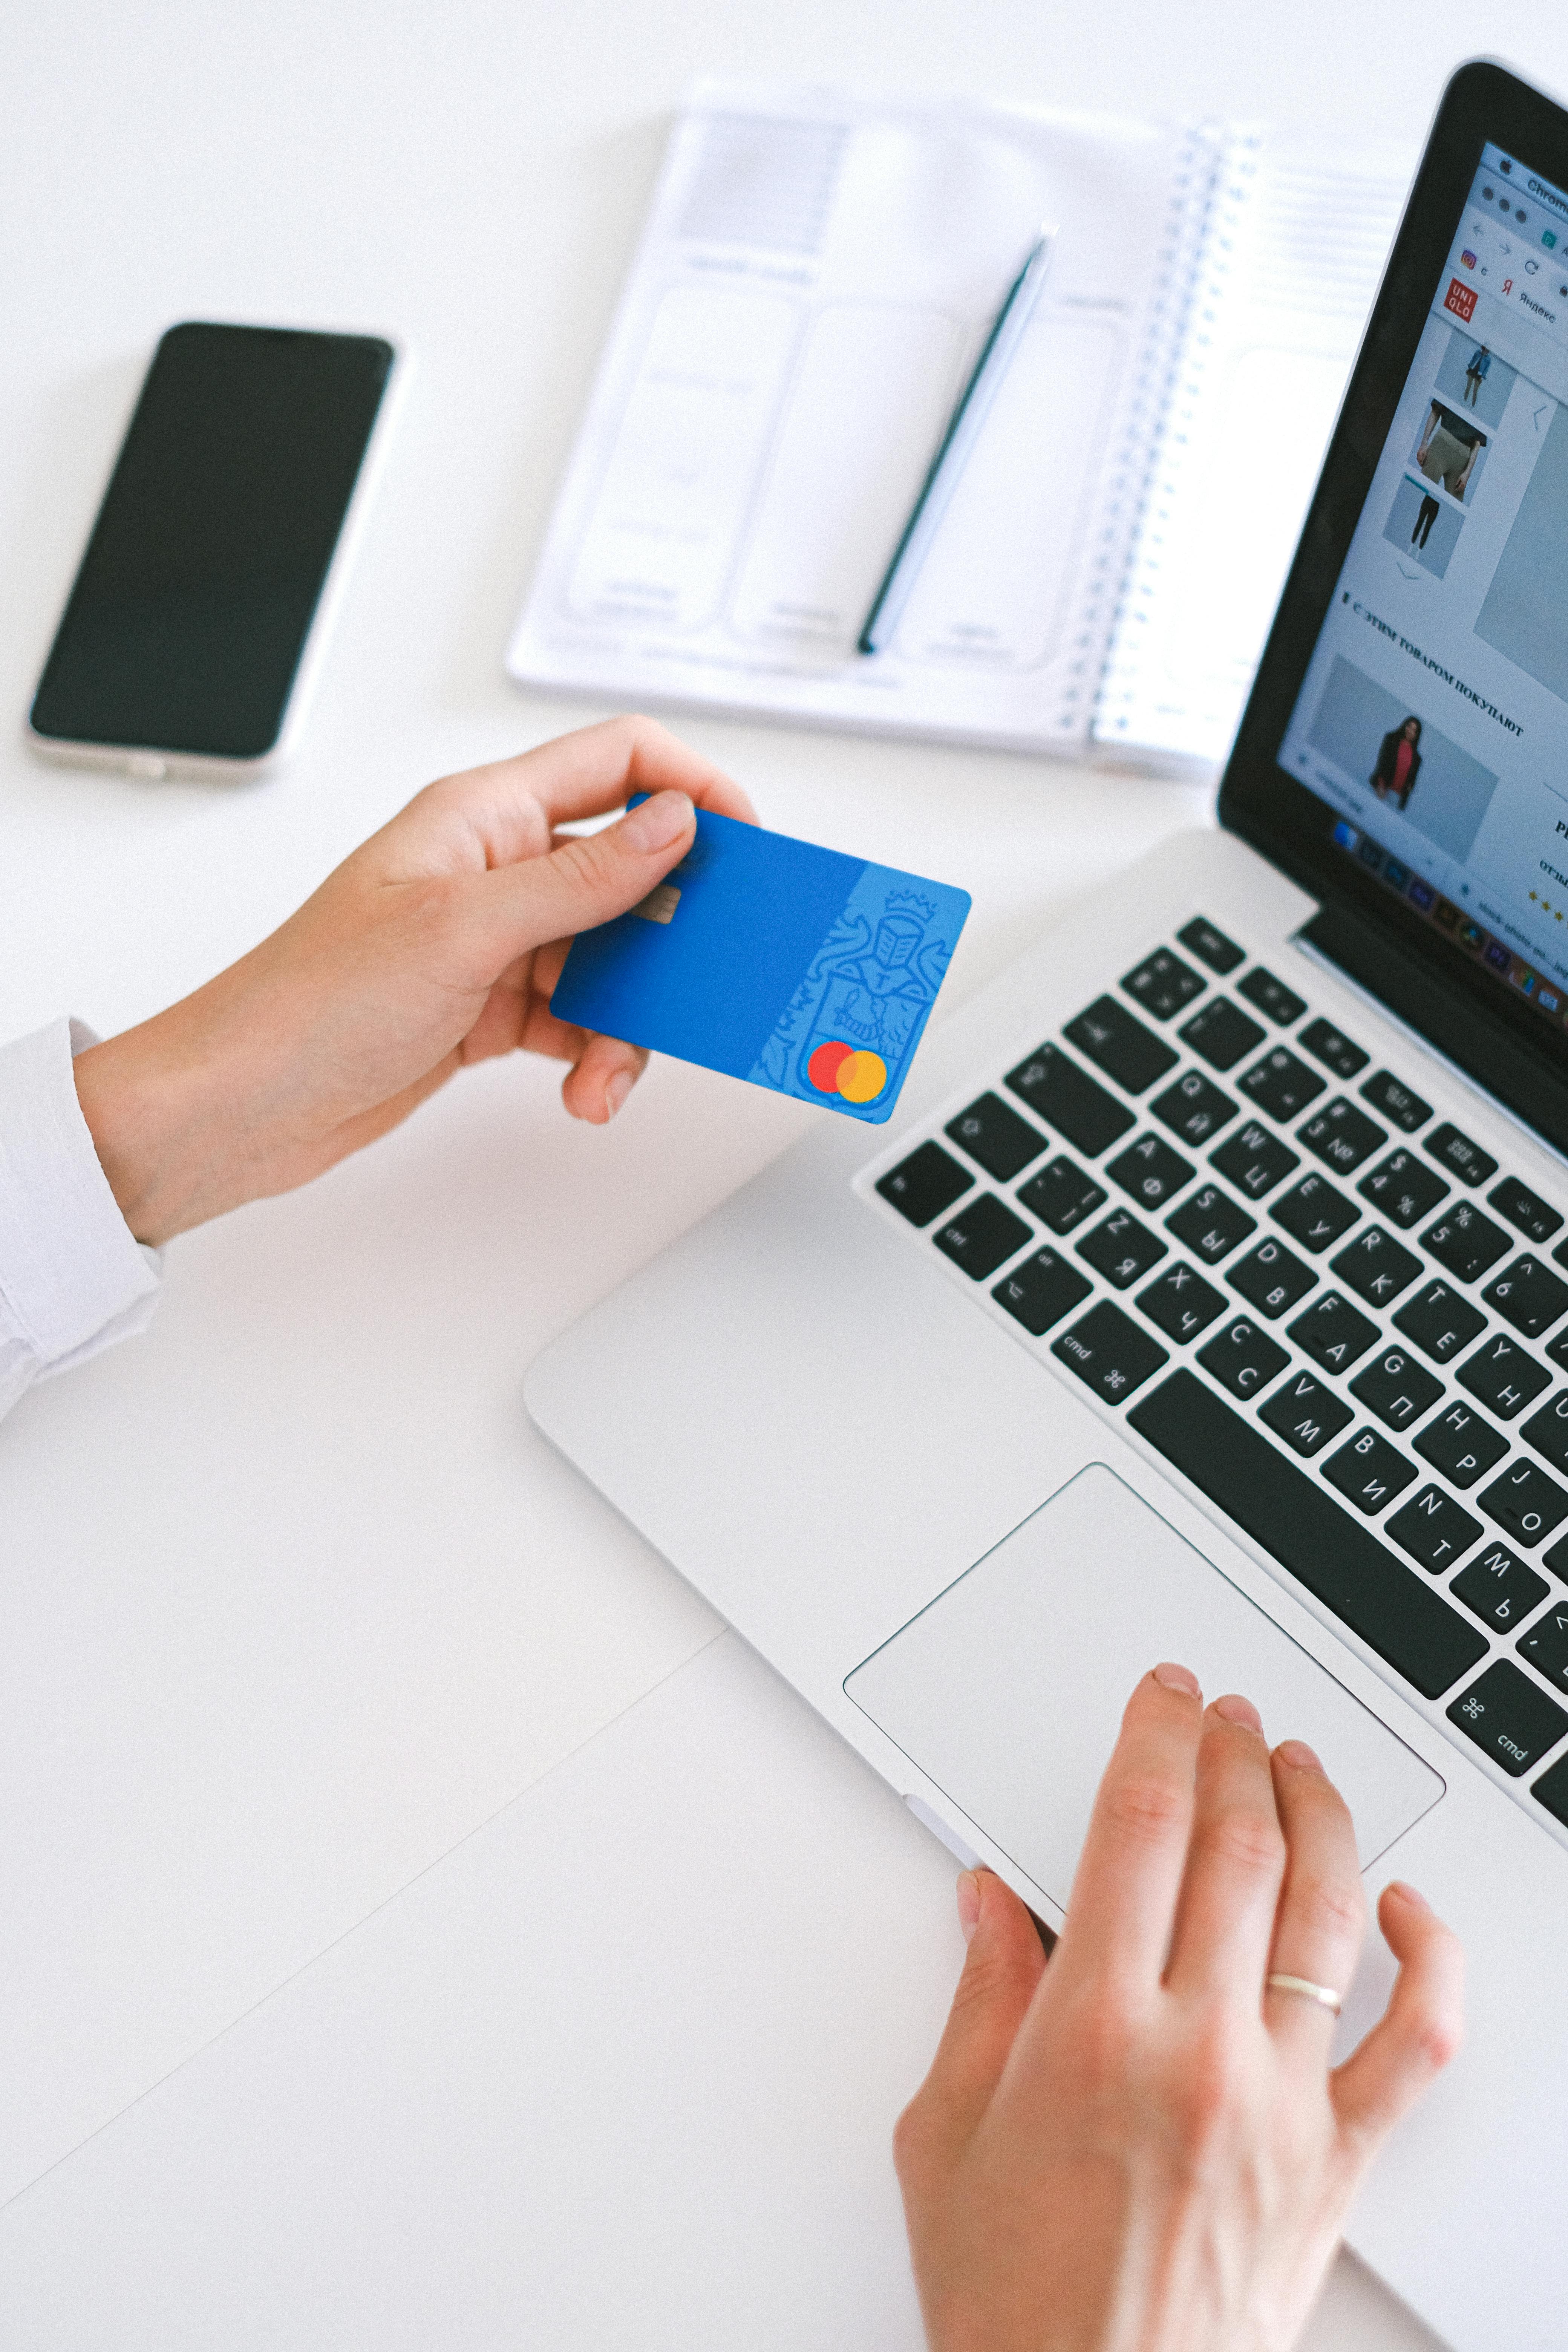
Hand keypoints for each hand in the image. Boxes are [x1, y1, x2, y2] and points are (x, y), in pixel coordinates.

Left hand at [74, 716, 755, 1242]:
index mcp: (483, 815)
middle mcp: (494, 868)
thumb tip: (673, 824)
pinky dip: (594, 1056)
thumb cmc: (313, 1003)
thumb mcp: (465, 928)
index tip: (744, 845)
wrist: (246, 1105)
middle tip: (699, 979)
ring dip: (628, 1019)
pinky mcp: (491, 1006)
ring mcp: (495, 940)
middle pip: (629, 870)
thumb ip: (580, 877)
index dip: (692, 788)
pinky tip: (582, 1090)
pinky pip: (578, 1018)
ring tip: (607, 1071)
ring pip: (612, 958)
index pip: (617, 762)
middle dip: (670, 934)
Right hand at [895, 1664, 1462, 2351]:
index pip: (1140, 1826)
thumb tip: (989, 1903)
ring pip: (1324, 1911)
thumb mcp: (946, 2137)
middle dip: (1231, 1751)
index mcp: (1092, 2032)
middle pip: (1236, 1844)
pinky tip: (1404, 1907)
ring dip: (1316, 1813)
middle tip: (1224, 1711)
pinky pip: (1414, 2042)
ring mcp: (1280, 2102)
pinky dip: (1427, 1959)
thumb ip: (976, 2001)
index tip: (1162, 1697)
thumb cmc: (1017, 2300)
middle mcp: (1196, 2050)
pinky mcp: (1336, 2161)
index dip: (1156, 1737)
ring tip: (1298, 1763)